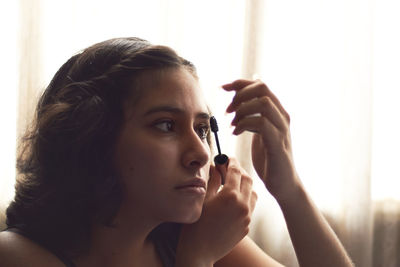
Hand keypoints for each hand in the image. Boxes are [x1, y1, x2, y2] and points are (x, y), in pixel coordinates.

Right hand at [176, 158, 256, 265]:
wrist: (200, 252)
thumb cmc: (196, 226)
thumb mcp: (203, 199)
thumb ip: (212, 181)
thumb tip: (216, 167)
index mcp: (230, 196)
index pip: (235, 171)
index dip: (232, 162)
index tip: (228, 158)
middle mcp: (242, 205)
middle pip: (248, 180)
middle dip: (239, 171)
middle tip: (229, 169)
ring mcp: (247, 217)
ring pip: (253, 193)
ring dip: (245, 186)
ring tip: (233, 185)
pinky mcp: (247, 226)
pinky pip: (251, 207)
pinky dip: (245, 199)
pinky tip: (233, 201)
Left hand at [223, 79, 299, 200]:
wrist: (283, 183)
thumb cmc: (269, 158)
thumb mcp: (259, 132)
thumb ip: (253, 116)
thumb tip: (240, 102)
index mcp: (277, 112)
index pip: (260, 85)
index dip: (240, 83)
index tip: (222, 88)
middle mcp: (282, 116)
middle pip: (263, 88)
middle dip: (240, 95)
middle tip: (228, 111)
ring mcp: (282, 129)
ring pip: (263, 103)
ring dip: (242, 110)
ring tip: (232, 123)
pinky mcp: (277, 143)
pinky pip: (261, 124)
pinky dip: (244, 125)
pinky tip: (236, 133)